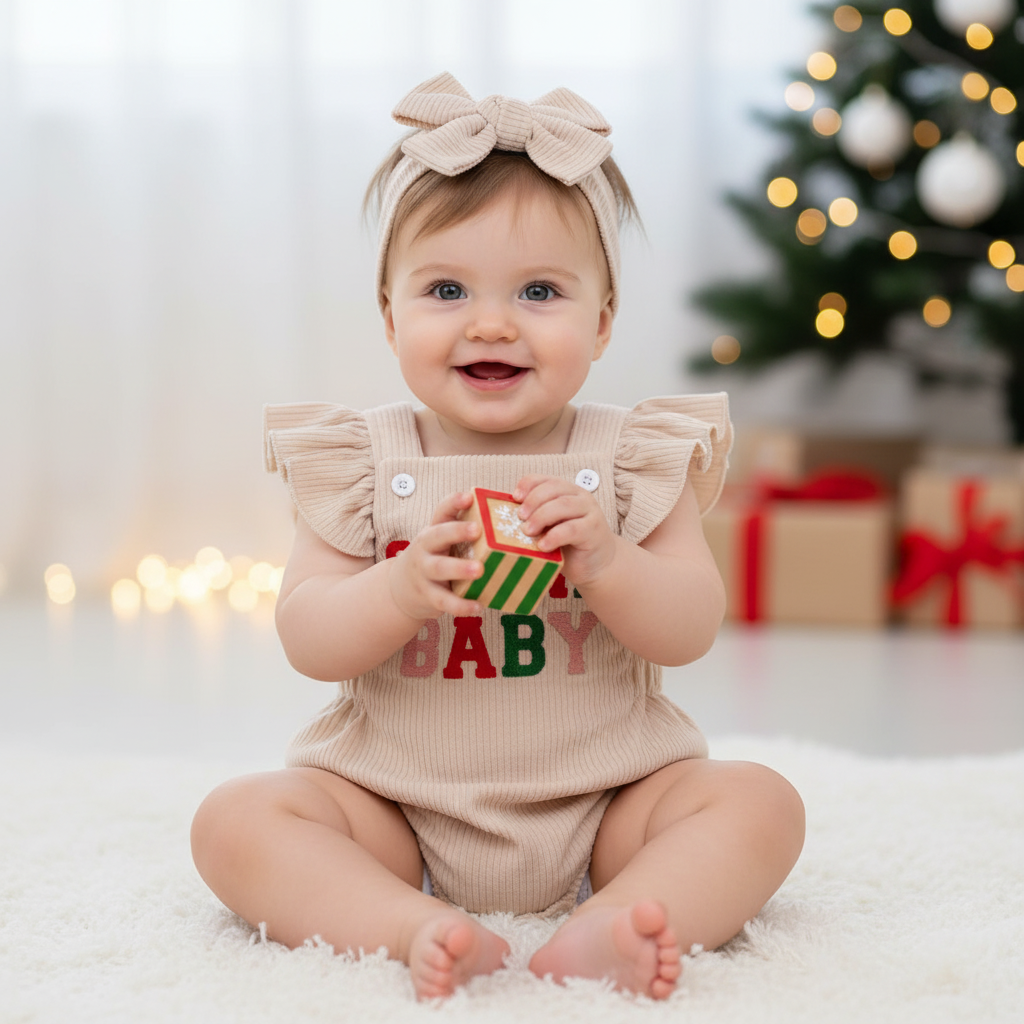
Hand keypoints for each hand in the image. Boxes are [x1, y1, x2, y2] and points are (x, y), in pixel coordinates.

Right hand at [386, 491, 484, 620]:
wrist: (402, 588)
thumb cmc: (435, 559)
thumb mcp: (442, 542)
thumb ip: (465, 532)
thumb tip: (510, 520)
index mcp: (433, 531)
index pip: (442, 512)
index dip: (453, 503)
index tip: (468, 496)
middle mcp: (425, 548)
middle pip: (437, 536)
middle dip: (456, 531)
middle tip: (477, 530)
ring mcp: (424, 572)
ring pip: (439, 568)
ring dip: (459, 568)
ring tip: (479, 570)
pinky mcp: (428, 596)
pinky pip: (444, 601)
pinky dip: (461, 605)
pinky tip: (478, 606)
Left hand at [513, 475, 617, 586]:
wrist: (597, 565)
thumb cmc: (568, 545)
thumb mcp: (549, 528)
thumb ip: (535, 519)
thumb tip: (505, 517)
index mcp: (566, 491)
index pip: (545, 479)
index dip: (528, 485)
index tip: (514, 498)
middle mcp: (580, 497)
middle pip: (553, 489)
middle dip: (532, 501)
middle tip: (519, 518)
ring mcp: (590, 512)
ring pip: (563, 505)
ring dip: (541, 517)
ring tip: (527, 531)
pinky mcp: (594, 531)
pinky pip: (572, 529)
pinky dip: (554, 536)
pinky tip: (543, 545)